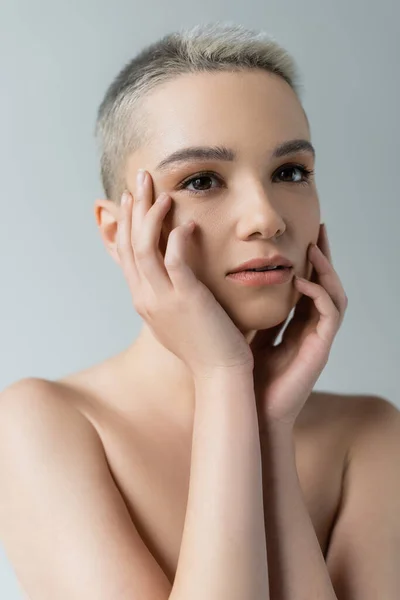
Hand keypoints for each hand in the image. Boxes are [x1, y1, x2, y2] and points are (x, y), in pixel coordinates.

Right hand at [116, 169, 253, 379]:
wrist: (219, 373)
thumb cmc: (205, 343)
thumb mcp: (177, 315)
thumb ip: (171, 291)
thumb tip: (174, 270)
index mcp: (144, 299)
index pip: (126, 254)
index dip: (126, 222)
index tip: (131, 198)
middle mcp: (146, 297)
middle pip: (130, 243)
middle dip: (134, 208)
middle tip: (142, 178)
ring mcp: (163, 299)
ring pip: (144, 247)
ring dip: (150, 215)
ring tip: (161, 191)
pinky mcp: (186, 299)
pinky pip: (175, 261)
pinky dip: (177, 239)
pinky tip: (187, 223)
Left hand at [250, 224, 347, 428]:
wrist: (253, 411)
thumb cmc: (248, 377)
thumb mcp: (248, 335)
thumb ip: (252, 313)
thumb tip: (235, 284)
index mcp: (295, 326)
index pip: (307, 286)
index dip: (306, 262)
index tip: (300, 236)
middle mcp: (311, 329)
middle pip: (326, 286)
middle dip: (324, 257)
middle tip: (319, 228)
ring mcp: (318, 339)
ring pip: (335, 296)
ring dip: (326, 271)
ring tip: (314, 247)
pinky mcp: (320, 349)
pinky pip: (330, 315)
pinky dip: (318, 295)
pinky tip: (302, 281)